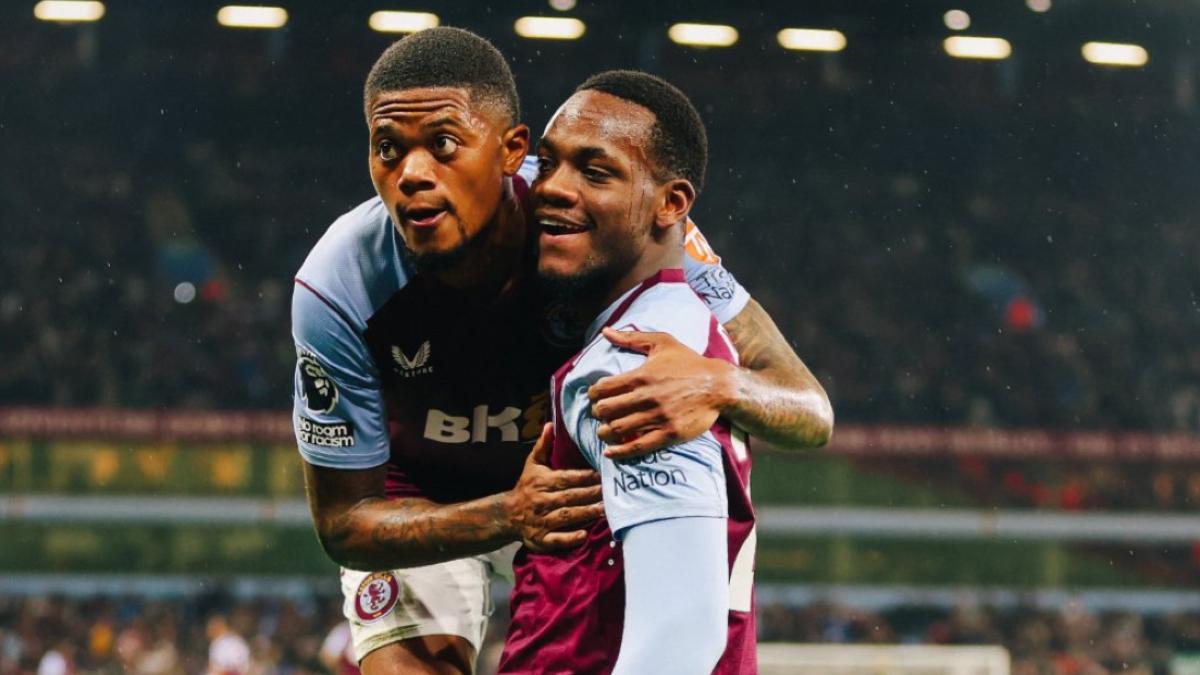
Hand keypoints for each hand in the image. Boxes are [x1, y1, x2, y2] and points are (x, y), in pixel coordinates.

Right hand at [505, 423, 603, 551]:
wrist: (507, 514)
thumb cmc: (526, 486)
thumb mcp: (532, 464)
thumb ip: (543, 446)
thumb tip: (550, 424)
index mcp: (541, 481)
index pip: (566, 478)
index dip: (585, 477)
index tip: (602, 475)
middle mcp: (541, 501)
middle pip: (570, 497)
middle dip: (591, 494)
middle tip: (611, 492)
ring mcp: (541, 521)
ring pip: (567, 516)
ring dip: (586, 513)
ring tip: (605, 509)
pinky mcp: (541, 539)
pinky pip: (556, 539)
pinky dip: (570, 538)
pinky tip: (584, 535)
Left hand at [587, 327, 736, 459]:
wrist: (719, 385)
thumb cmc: (690, 362)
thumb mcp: (662, 342)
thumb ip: (631, 338)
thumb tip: (605, 331)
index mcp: (641, 375)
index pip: (603, 388)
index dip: (593, 394)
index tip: (594, 397)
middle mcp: (646, 397)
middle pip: (606, 410)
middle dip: (597, 413)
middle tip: (600, 414)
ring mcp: (658, 417)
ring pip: (618, 429)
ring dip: (605, 432)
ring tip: (604, 431)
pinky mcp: (669, 433)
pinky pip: (638, 446)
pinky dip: (620, 452)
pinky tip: (610, 453)